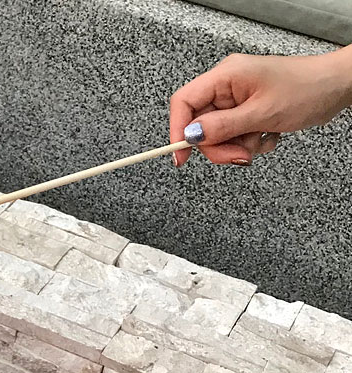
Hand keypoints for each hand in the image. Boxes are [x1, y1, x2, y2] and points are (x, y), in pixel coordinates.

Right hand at [171, 47, 351, 165]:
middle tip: (238, 155)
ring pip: (218, 134)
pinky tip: (266, 135)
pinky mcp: (247, 110)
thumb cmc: (308, 89)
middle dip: (218, 145)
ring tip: (259, 140)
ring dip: (237, 146)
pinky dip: (248, 142)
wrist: (337, 87)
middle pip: (201, 124)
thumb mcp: (262, 113)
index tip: (181, 155)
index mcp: (226, 76)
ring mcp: (237, 99)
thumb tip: (192, 135)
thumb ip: (223, 126)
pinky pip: (234, 135)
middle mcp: (227, 86)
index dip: (177, 130)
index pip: (184, 102)